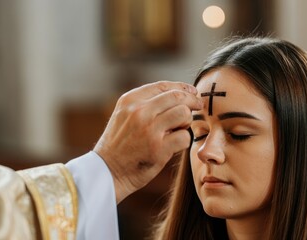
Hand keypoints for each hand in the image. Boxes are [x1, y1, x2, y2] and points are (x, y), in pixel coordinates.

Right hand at [93, 81, 202, 202]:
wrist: (107, 171)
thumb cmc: (120, 144)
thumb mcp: (124, 115)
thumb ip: (145, 103)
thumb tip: (178, 94)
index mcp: (130, 100)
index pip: (163, 86)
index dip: (182, 87)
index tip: (192, 92)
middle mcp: (139, 111)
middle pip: (178, 97)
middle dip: (192, 101)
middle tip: (198, 106)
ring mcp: (149, 130)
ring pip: (184, 114)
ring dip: (186, 122)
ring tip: (178, 130)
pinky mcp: (159, 148)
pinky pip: (185, 136)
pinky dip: (184, 141)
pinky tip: (174, 145)